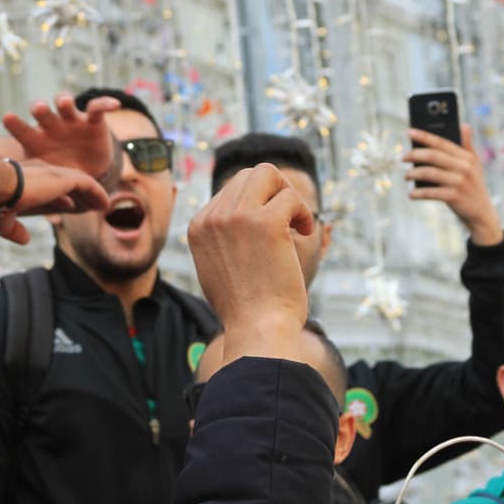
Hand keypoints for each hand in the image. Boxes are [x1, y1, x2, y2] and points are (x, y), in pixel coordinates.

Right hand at [0, 163, 108, 244]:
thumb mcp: (0, 222)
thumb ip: (14, 230)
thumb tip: (26, 240)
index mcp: (27, 181)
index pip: (49, 189)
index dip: (60, 198)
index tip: (69, 206)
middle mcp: (41, 174)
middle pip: (68, 184)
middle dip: (80, 195)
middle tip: (91, 206)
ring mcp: (54, 174)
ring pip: (81, 183)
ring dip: (93, 195)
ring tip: (104, 206)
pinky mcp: (64, 178)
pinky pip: (89, 185)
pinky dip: (98, 194)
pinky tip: (106, 206)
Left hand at [3, 93, 117, 180]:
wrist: (87, 172)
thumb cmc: (60, 174)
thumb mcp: (48, 181)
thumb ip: (35, 190)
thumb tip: (13, 214)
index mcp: (37, 140)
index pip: (22, 129)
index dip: (15, 123)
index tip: (7, 117)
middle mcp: (52, 126)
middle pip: (43, 113)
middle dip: (41, 110)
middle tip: (38, 109)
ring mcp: (72, 122)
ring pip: (66, 105)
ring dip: (64, 102)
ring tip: (65, 104)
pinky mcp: (92, 122)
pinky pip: (98, 109)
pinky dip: (106, 104)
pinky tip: (115, 105)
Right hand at [188, 163, 313, 364]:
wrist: (257, 330)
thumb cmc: (245, 308)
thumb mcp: (218, 267)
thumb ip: (224, 238)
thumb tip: (242, 211)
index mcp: (198, 227)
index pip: (231, 190)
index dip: (258, 205)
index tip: (271, 232)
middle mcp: (213, 217)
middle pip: (249, 175)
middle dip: (274, 192)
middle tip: (288, 221)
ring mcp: (237, 217)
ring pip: (268, 173)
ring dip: (288, 196)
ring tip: (296, 226)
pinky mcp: (266, 222)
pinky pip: (291, 197)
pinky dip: (303, 214)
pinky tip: (304, 235)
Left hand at [403, 124, 503, 245]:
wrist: (482, 213)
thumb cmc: (473, 186)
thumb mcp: (475, 165)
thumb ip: (468, 145)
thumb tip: (464, 125)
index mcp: (467, 157)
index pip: (442, 142)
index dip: (424, 136)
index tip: (409, 132)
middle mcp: (464, 167)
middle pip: (433, 156)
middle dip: (414, 155)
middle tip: (402, 158)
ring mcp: (459, 182)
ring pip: (429, 173)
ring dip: (413, 174)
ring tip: (406, 176)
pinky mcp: (454, 197)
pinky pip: (430, 192)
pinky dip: (418, 193)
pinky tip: (411, 194)